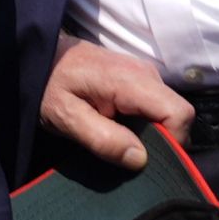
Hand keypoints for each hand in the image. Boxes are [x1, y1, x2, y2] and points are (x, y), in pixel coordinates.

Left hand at [41, 38, 192, 170]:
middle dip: (163, 142)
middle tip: (130, 159)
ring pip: (167, 113)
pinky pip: (155, 107)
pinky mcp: (139, 80)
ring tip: (122, 146)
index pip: (179, 113)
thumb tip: (140, 159)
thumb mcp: (66, 117)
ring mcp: (144, 74)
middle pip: (176, 115)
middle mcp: (146, 74)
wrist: (40, 56)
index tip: (149, 163)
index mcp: (131, 81)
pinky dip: (145, 125)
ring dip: (152, 135)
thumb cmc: (48, 85)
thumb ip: (103, 139)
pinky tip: (120, 132)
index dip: (174, 143)